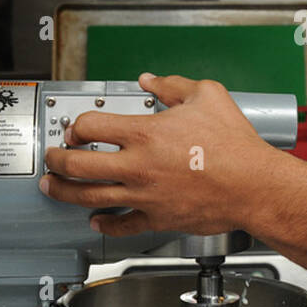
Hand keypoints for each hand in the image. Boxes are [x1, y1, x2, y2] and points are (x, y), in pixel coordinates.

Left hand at [38, 73, 273, 236]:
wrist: (254, 186)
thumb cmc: (235, 145)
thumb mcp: (207, 96)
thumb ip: (173, 85)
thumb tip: (152, 80)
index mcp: (145, 133)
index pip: (89, 126)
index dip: (75, 125)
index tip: (75, 129)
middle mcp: (138, 166)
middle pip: (77, 165)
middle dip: (57, 160)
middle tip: (52, 158)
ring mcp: (144, 196)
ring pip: (88, 198)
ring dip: (64, 192)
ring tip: (54, 187)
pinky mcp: (157, 218)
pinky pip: (121, 226)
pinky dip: (104, 224)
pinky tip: (96, 220)